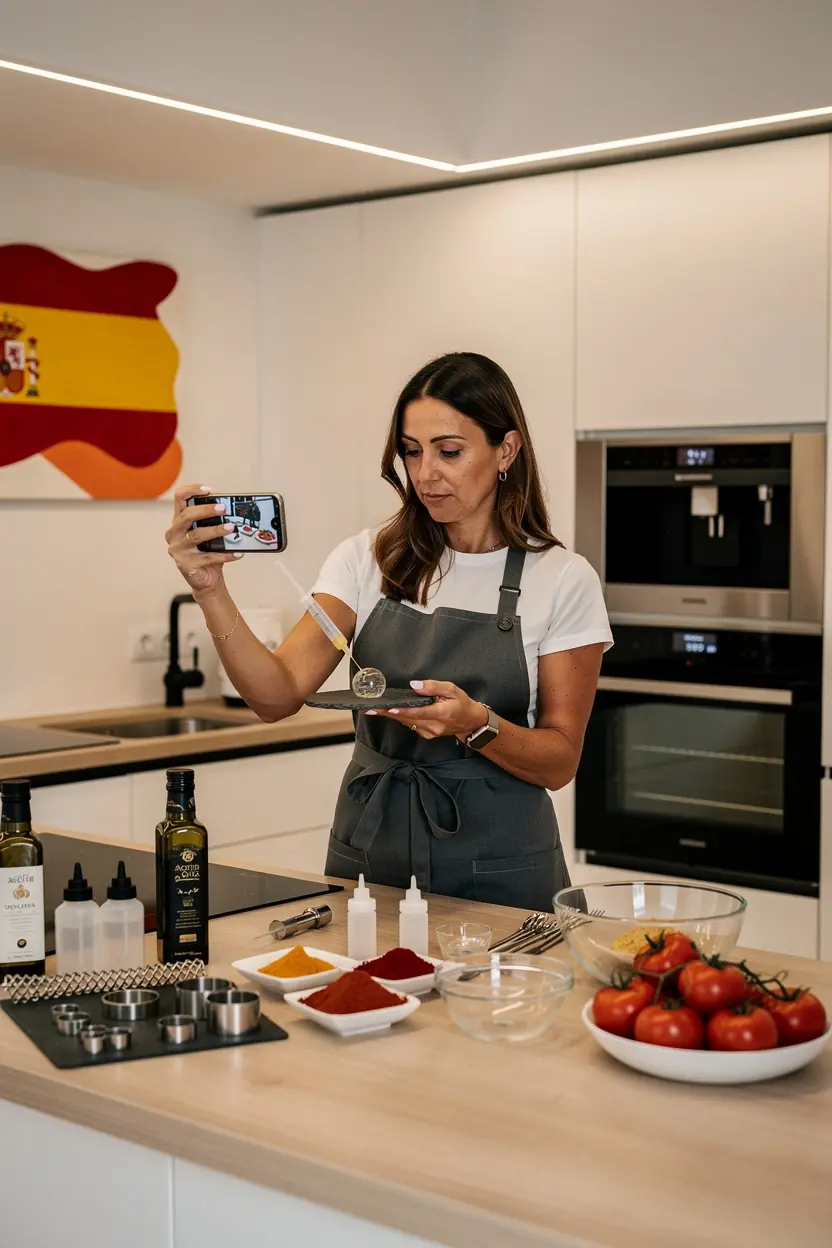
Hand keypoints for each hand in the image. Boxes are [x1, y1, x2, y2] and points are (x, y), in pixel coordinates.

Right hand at [165, 484, 239, 600]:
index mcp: (178, 521)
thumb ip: (213, 521)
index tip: (209, 491)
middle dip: (206, 510)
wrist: (206, 580)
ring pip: (197, 535)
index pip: (179, 498)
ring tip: (231, 528)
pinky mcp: (185, 564)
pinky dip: (224, 555)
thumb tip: (230, 509)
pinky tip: (237, 553)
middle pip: (187, 515)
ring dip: (216, 531)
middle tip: (223, 508)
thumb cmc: (208, 553)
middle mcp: (174, 533)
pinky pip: (207, 557)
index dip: (192, 490)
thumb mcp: (210, 534)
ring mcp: (177, 549)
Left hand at [366, 680, 488, 740]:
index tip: (391, 709)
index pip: (419, 712)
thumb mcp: (451, 689)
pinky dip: (401, 718)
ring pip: (407, 723)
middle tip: (371, 708)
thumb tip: (414, 685)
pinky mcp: (427, 734)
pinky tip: (390, 712)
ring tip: (374, 709)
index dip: (404, 711)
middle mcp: (434, 726)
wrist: (470, 722)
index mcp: (441, 714)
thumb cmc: (462, 703)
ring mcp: (430, 732)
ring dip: (391, 716)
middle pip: (408, 719)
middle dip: (389, 713)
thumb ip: (433, 687)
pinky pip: (411, 725)